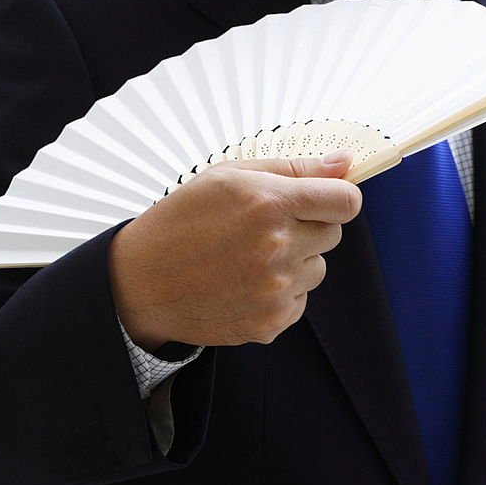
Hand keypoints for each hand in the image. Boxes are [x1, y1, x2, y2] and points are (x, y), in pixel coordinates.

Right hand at [108, 151, 361, 349]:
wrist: (139, 283)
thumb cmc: (182, 222)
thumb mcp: (229, 177)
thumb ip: (294, 169)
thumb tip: (345, 163)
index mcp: (268, 204)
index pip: (345, 202)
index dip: (337, 199)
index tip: (323, 201)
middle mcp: (276, 248)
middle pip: (333, 234)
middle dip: (308, 227)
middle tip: (265, 228)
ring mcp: (275, 289)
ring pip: (318, 269)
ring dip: (295, 262)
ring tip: (249, 257)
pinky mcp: (271, 321)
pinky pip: (300, 301)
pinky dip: (281, 293)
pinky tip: (245, 283)